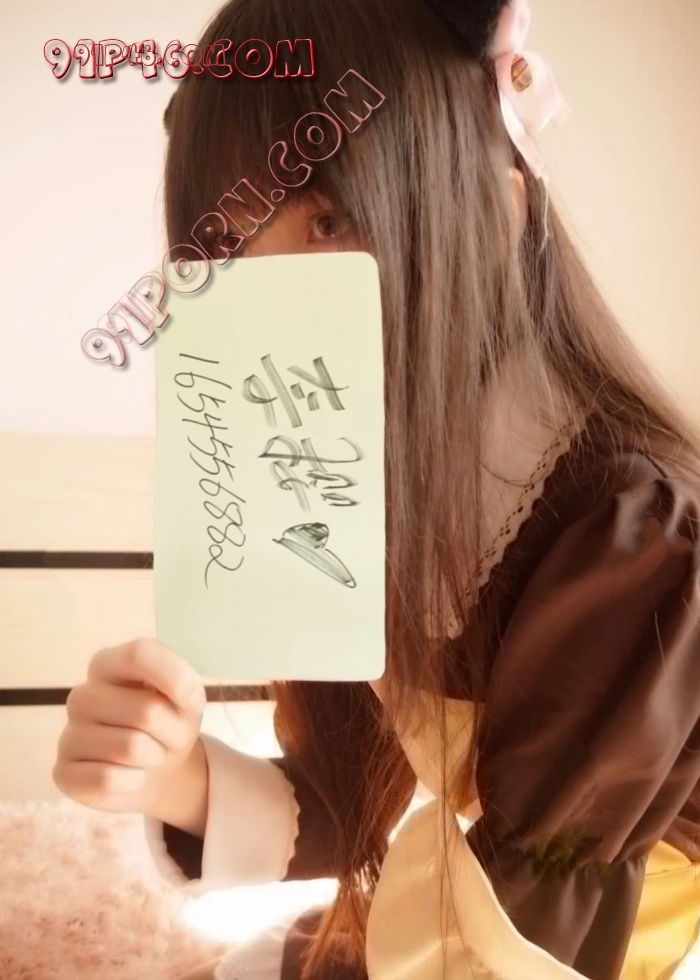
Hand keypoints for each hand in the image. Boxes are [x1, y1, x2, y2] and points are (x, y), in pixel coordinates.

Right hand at [53, 638, 206, 821]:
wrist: (158, 769)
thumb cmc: (170, 722)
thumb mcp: (188, 697)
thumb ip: (185, 685)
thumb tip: (187, 697)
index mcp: (108, 664)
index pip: (139, 654)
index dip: (177, 679)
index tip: (194, 703)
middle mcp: (82, 695)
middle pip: (147, 711)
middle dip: (173, 731)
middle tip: (168, 736)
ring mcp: (68, 733)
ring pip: (131, 748)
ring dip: (155, 757)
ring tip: (149, 753)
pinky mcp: (63, 772)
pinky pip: (110, 779)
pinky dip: (133, 781)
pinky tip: (129, 775)